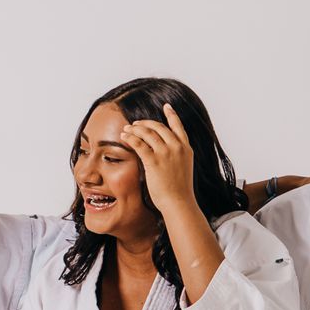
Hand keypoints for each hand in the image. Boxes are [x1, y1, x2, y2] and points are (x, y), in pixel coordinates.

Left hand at [120, 104, 196, 220]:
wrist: (179, 203)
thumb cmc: (180, 192)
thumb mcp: (183, 169)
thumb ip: (177, 157)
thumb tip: (167, 153)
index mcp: (186, 149)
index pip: (178, 126)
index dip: (172, 115)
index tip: (167, 107)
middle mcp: (177, 147)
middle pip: (159, 127)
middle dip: (145, 123)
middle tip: (135, 124)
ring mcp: (166, 153)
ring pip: (147, 133)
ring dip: (135, 129)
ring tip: (127, 129)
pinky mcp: (154, 161)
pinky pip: (139, 144)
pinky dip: (130, 138)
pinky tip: (124, 137)